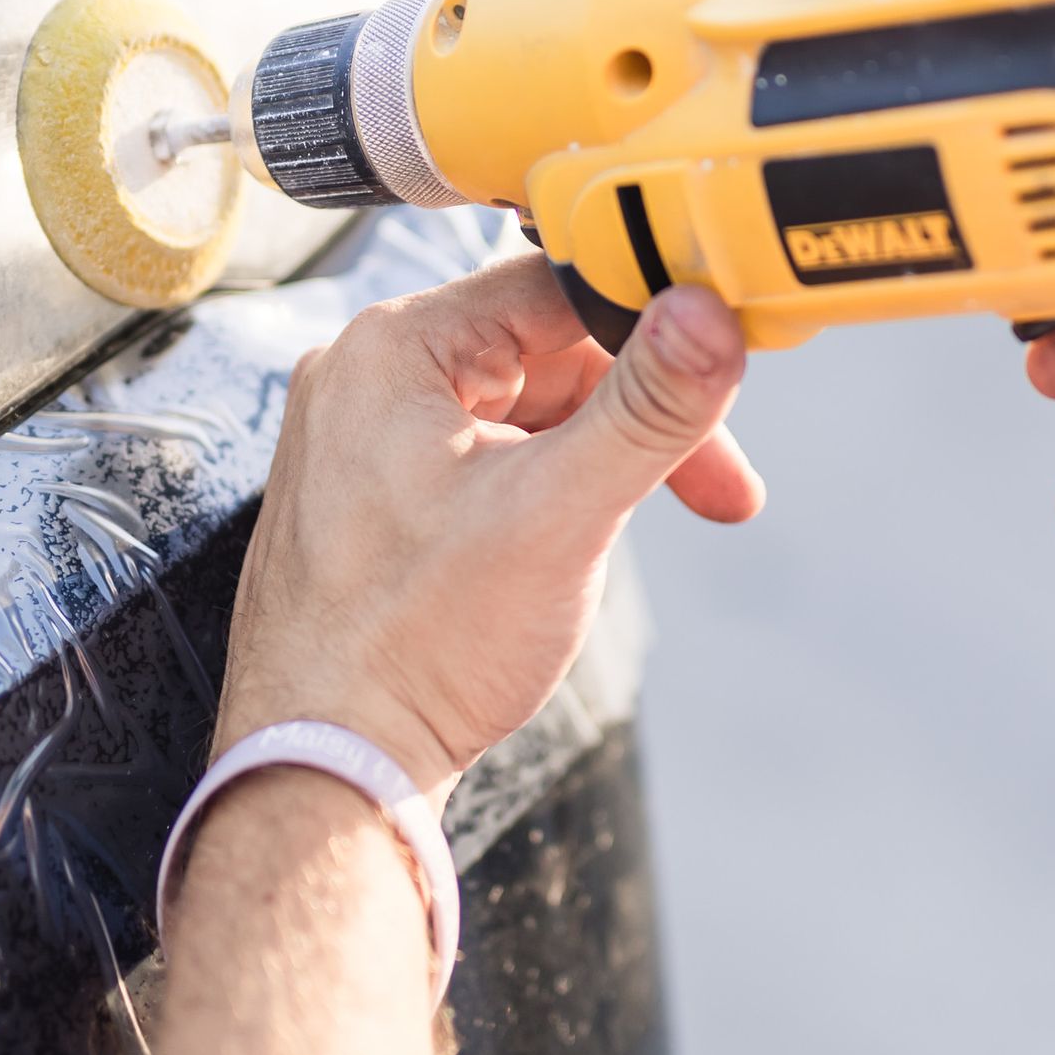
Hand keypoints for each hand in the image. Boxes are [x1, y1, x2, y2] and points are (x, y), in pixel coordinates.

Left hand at [214, 257, 761, 795]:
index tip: (728, 365)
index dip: (656, 326)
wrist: (326, 769)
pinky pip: (489, 456)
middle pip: (549, 351)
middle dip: (638, 417)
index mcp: (394, 350)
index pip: (557, 285)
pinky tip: (569, 551)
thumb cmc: (413, 651)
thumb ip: (647, 408)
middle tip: (717, 489)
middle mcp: (367, 376)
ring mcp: (365, 436)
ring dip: (599, 461)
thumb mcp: (559, 515)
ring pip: (526, 408)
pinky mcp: (375, 494)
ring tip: (625, 539)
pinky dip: (549, 490)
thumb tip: (712, 313)